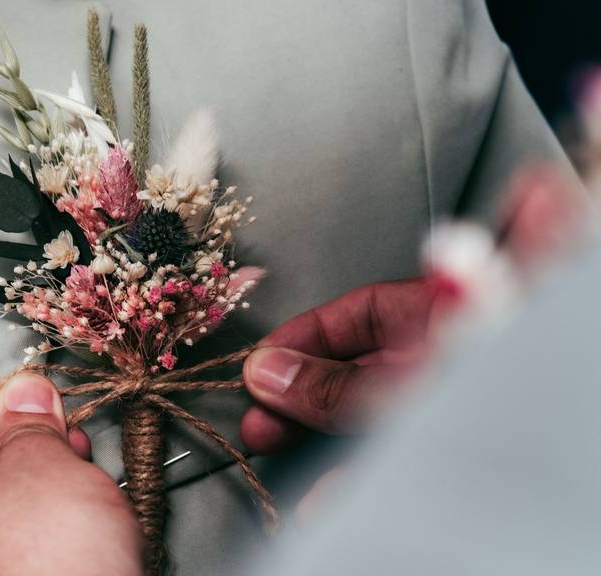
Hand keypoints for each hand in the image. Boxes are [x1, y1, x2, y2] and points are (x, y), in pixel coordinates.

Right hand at [241, 163, 589, 453]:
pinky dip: (347, 475)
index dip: (304, 333)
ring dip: (312, 433)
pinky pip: (385, 457)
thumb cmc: (494, 405)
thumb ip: (338, 383)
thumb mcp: (402, 388)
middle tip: (258, 410)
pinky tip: (321, 494)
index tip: (262, 359)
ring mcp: (440, 407)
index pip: (361, 311)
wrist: (548, 482)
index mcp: (447, 318)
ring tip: (270, 445)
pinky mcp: (436, 453)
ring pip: (365, 413)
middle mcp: (445, 358)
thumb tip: (272, 371)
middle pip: (355, 364)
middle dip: (297, 389)